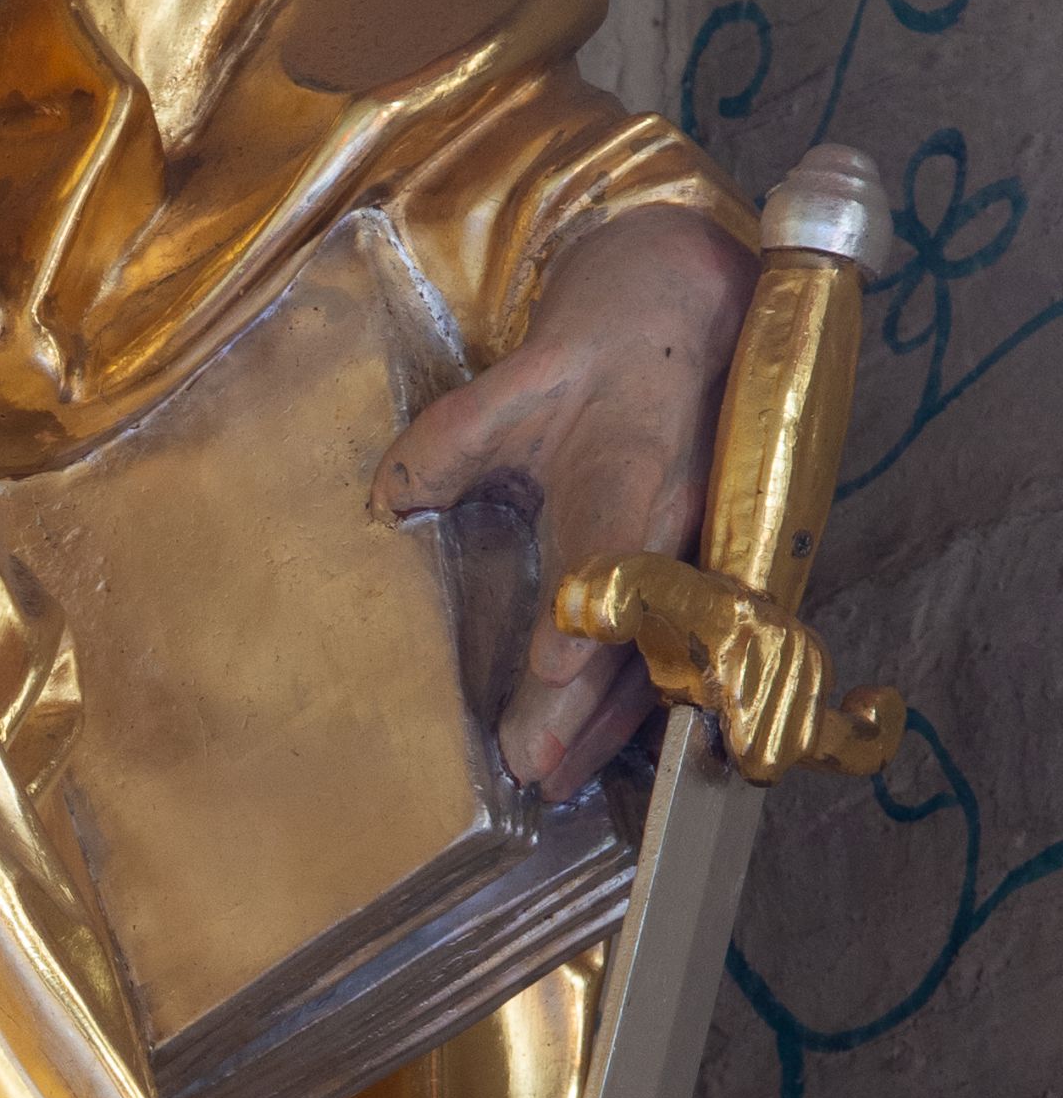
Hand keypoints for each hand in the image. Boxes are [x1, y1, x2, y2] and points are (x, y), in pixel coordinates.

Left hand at [372, 201, 752, 795]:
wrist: (692, 315)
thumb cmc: (599, 352)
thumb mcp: (515, 380)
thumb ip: (448, 441)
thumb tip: (385, 502)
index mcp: (630, 466)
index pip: (610, 551)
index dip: (587, 613)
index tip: (556, 666)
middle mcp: (681, 520)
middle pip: (639, 629)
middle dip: (587, 707)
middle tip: (533, 769)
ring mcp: (705, 552)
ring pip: (664, 652)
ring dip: (612, 723)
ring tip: (555, 781)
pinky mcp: (711, 571)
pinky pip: (678, 649)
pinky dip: (639, 701)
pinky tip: (596, 751)